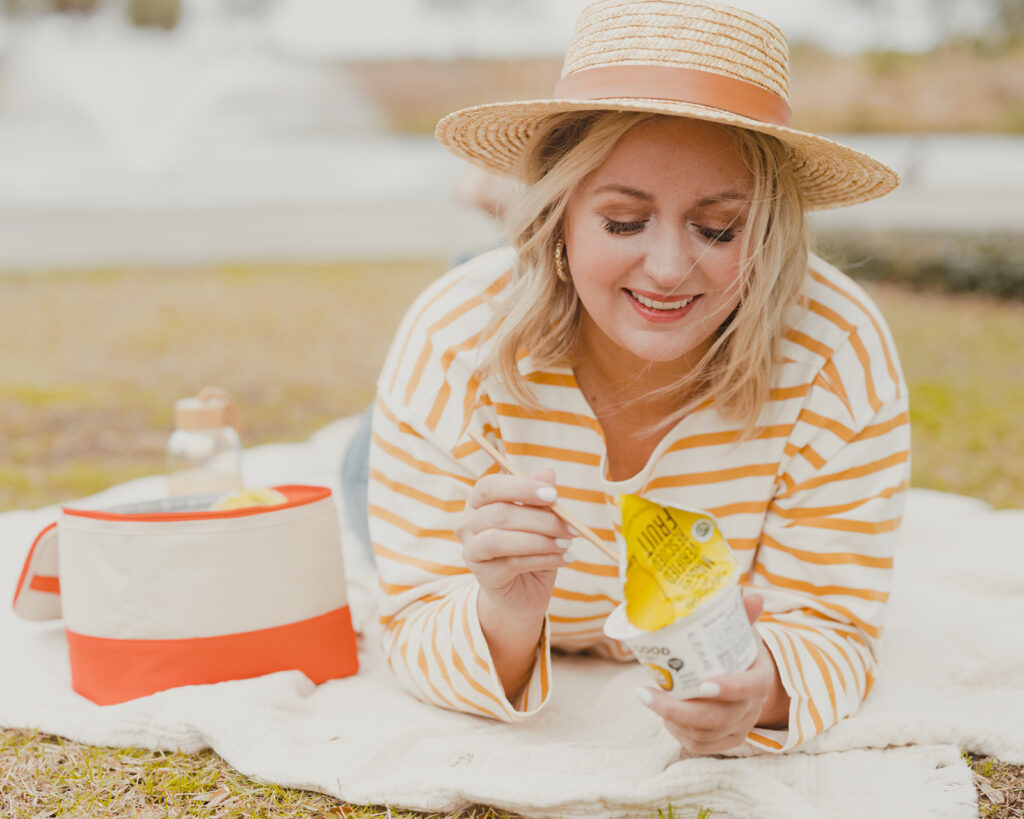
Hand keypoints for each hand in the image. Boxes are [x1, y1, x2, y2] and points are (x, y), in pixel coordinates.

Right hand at [456, 467, 572, 622]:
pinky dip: (543, 559)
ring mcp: (471, 551)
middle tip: (571, 526)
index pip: (489, 486)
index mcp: (478, 502)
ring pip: (501, 540)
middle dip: (540, 519)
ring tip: (567, 543)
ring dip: (540, 540)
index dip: (520, 487)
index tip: (553, 495)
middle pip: (499, 514)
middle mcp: (467, 524)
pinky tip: (564, 558)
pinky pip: (512, 563)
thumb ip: (539, 497)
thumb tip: (548, 471)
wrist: (524, 592)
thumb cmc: (531, 548)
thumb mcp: (540, 520)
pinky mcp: (484, 576)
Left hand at [637, 594, 789, 753]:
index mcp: (761, 678)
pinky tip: (663, 716)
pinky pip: (701, 745)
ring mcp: (739, 727)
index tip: (703, 684)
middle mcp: (752, 707)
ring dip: (673, 719)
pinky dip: (679, 734)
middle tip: (646, 693)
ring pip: (706, 734)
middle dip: (680, 709)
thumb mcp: (741, 629)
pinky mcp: (725, 740)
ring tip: (648, 698)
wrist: (746, 676)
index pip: (751, 687)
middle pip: (719, 717)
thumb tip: (750, 596)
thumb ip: (742, 614)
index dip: (730, 688)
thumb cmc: (737, 647)